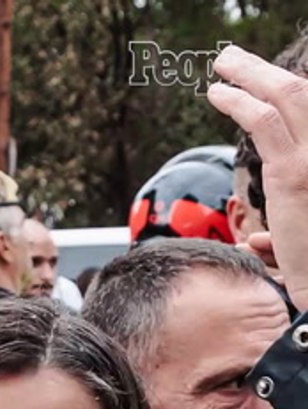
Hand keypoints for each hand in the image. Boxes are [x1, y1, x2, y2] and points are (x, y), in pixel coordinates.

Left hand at [209, 45, 307, 309]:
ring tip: (222, 65)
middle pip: (305, 91)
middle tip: (233, 58)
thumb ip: (282, 233)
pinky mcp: (297, 173)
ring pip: (287, 97)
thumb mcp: (298, 241)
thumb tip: (259, 242)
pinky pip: (265, 123)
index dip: (288, 89)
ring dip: (251, 74)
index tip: (260, 79)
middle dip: (266, 70)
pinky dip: (239, 101)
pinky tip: (218, 94)